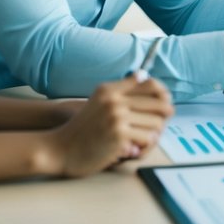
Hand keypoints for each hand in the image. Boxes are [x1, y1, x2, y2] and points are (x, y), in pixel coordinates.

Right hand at [48, 75, 173, 176]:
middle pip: (159, 103)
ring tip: (144, 140)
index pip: (151, 84)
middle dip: (162, 116)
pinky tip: (135, 149)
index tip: (165, 104)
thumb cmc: (82, 129)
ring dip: (154, 134)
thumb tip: (143, 73)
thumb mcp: (98, 101)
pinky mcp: (119, 136)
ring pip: (156, 123)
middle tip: (158, 126)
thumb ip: (120, 88)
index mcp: (110, 89)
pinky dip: (145, 145)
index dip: (163, 94)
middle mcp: (114, 100)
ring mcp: (117, 117)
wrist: (59, 149)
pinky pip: (148, 138)